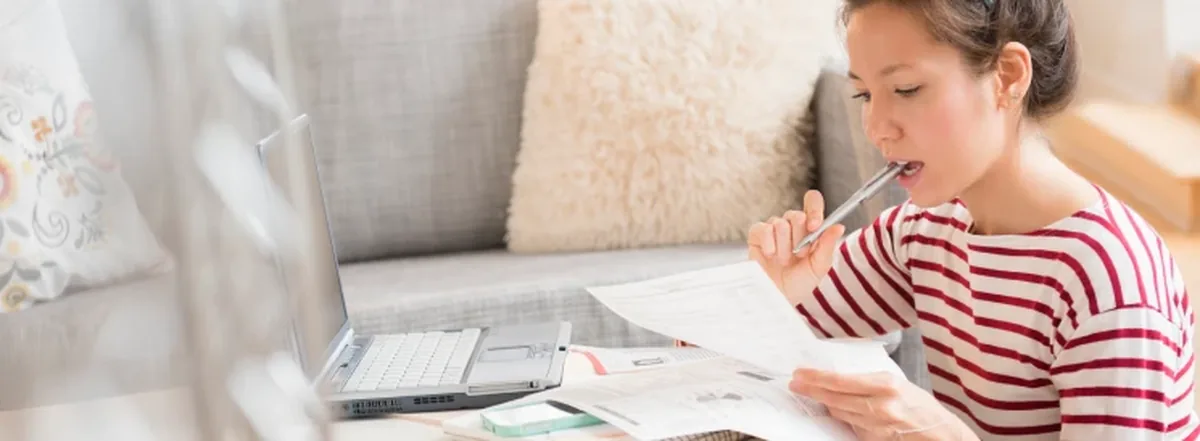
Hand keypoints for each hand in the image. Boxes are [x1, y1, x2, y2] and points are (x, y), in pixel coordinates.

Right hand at [747, 190, 845, 305]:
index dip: (814, 209)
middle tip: (799, 255)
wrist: (777, 297)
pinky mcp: (757, 235)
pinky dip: (768, 244)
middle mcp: (792, 225)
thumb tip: (839, 226)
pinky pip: (763, 229)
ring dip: (784, 247)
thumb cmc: (799, 283)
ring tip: (784, 261)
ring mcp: (773, 229)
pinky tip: (770, 255)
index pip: (812, 201)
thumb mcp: (819, 267)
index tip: (814, 226)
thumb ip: (828, 245)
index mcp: (810, 227)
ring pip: (780, 224)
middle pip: (797, 215)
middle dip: (800, 238)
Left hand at [789, 369, 976, 440]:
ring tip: (813, 394)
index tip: (800, 373)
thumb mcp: (896, 382)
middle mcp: (881, 406)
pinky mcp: (876, 440)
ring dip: (826, 404)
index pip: (840, 381)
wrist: (940, 432)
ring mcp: (878, 426)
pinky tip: (837, 410)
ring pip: (839, 413)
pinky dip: (844, 417)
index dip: (816, 377)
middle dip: (811, 390)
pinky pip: (851, 426)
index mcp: (886, 385)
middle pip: (834, 398)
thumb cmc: (919, 403)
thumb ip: (867, 380)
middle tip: (795, 383)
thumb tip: (835, 376)